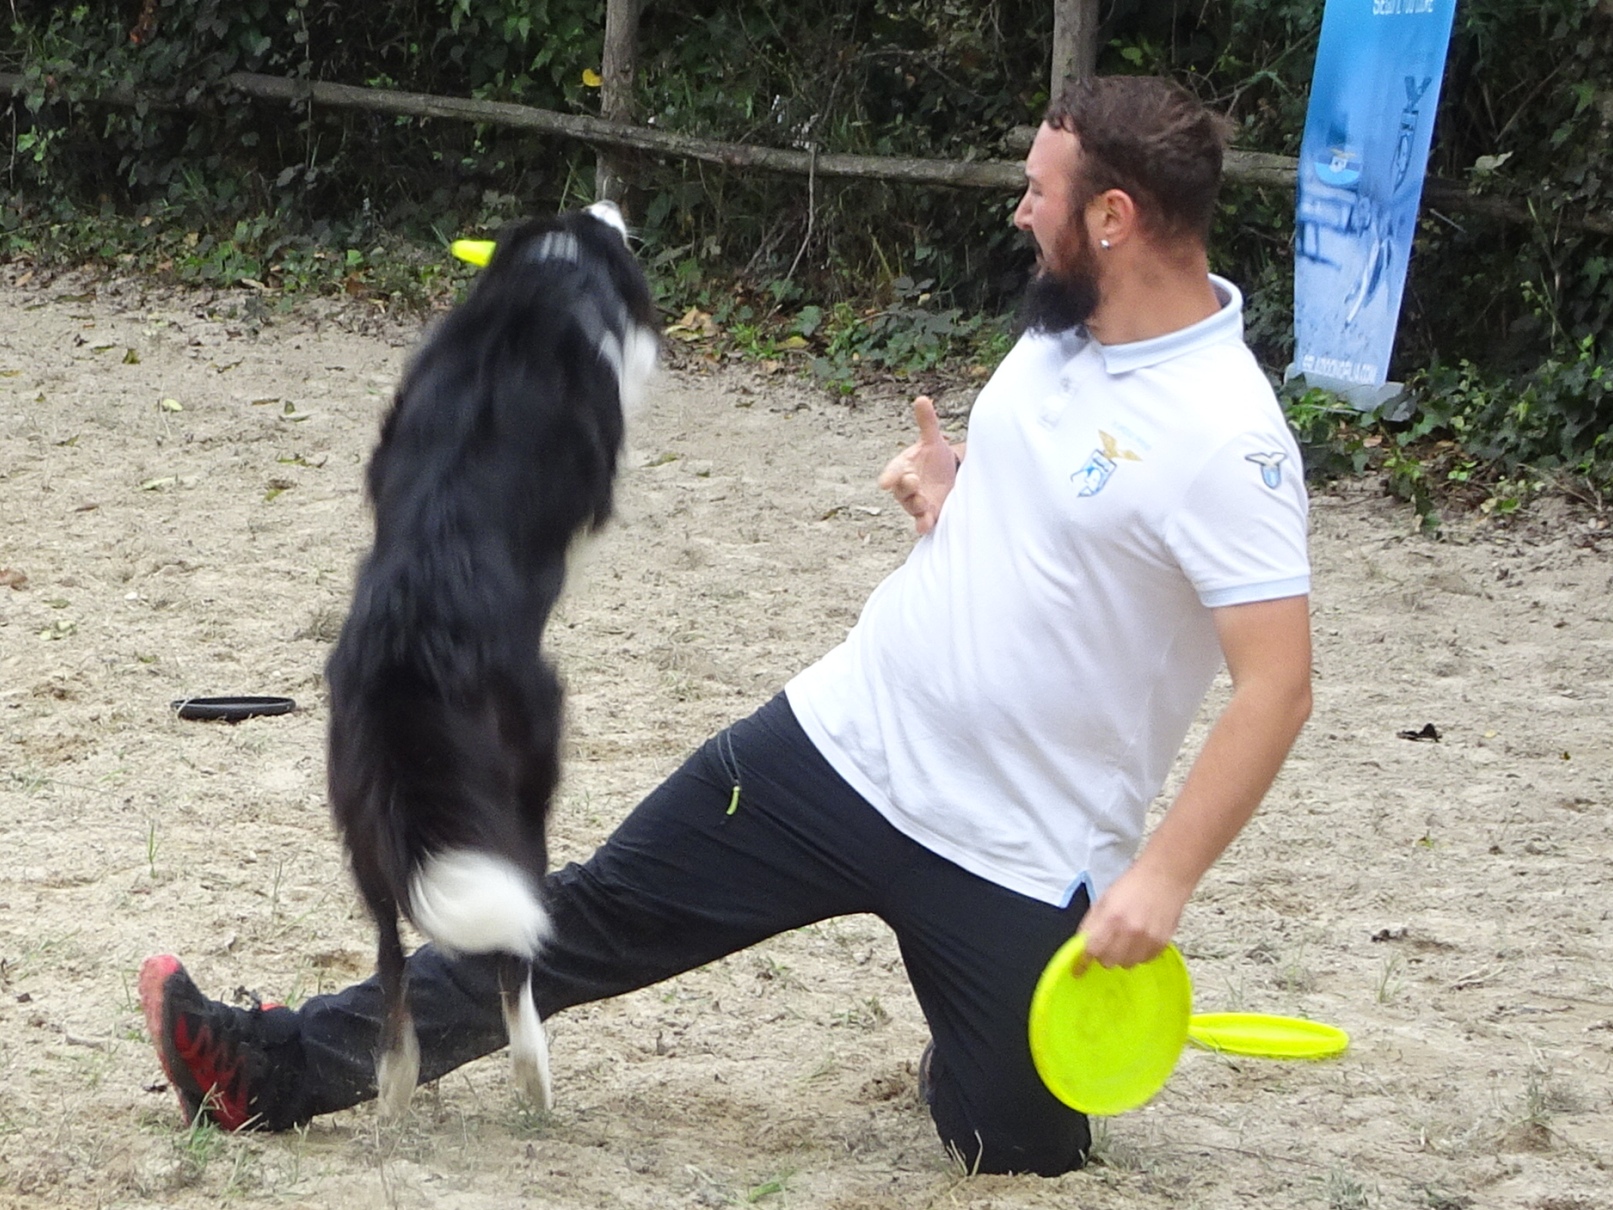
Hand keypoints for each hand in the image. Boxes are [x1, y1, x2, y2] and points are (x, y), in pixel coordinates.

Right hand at [877, 396, 958, 535]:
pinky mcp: (929, 514)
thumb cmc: (933, 459)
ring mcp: (917, 502)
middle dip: (906, 487)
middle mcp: (906, 487)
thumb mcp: (932, 440)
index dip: (889, 476)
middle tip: (912, 480)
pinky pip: (922, 522)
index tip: (885, 482)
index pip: (892, 473)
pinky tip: (925, 525)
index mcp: (902, 468)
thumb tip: (922, 399)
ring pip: (912, 507)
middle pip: (901, 490)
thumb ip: (927, 422)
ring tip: (923, 501)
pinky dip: (922, 524)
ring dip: (916, 505)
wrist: (947, 478)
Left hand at [1076, 863, 1192, 969]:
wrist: (1164, 878)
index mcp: (1110, 918)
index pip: (1092, 949)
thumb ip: (1091, 924)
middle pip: (1108, 962)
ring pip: (1126, 964)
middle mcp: (1129, 932)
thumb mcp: (1104, 900)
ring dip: (1122, 956)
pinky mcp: (1162, 944)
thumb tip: (1081, 946)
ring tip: (1126, 939)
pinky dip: (1138, 954)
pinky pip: (1144, 961)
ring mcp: (1147, 939)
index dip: (1083, 961)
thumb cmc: (1131, 886)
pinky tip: (1140, 939)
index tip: (1078, 970)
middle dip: (1103, 955)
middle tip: (1107, 943)